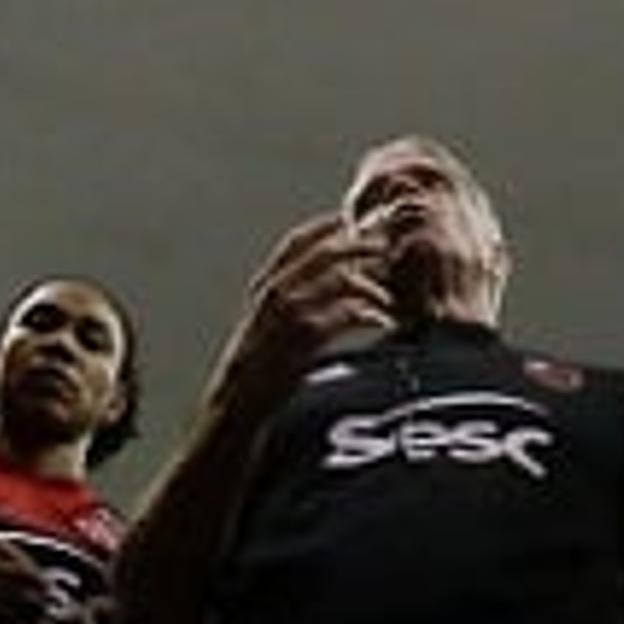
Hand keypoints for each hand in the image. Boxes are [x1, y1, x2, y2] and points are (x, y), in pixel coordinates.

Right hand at [219, 217, 393, 396]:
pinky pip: (348, 314)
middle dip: (359, 244)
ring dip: (370, 285)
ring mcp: (290, 313)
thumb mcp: (260, 326)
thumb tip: (318, 289)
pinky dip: (370, 315)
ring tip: (388, 297)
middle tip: (385, 246)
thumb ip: (283, 303)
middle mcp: (275, 293)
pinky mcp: (306, 338)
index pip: (296, 242)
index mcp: (264, 286)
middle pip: (325, 252)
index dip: (325, 227)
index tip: (350, 219)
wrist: (235, 404)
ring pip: (341, 279)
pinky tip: (382, 322)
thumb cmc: (253, 370)